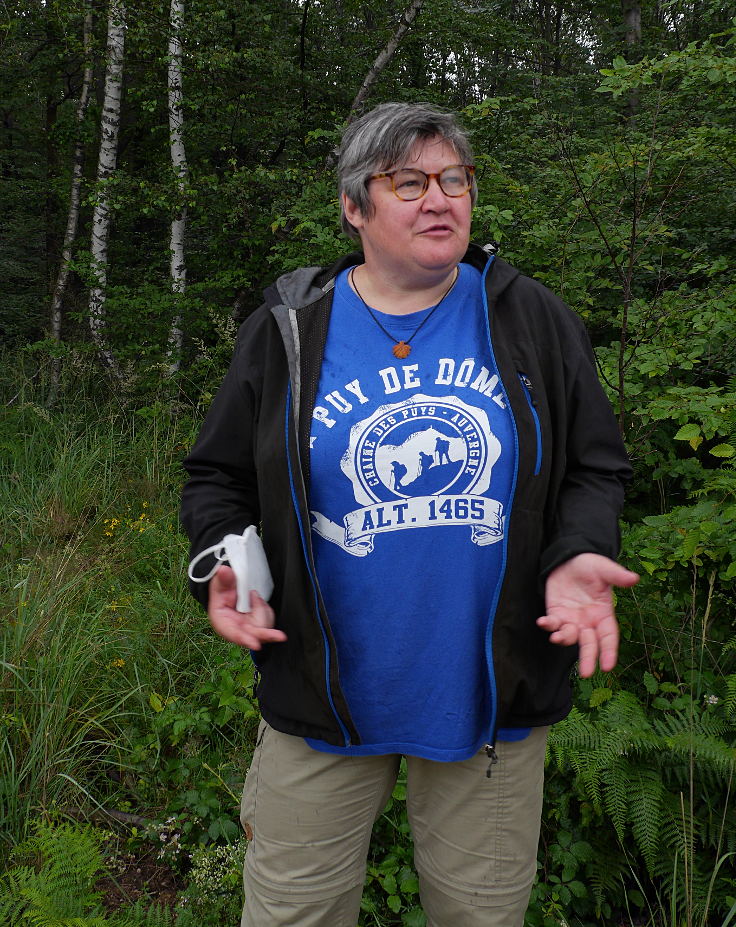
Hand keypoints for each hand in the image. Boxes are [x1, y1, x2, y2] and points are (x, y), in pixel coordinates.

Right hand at [207, 565, 286, 649]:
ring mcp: (247, 628)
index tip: (256, 644)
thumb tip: (223, 571)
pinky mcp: (255, 625)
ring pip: (264, 624)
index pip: (234, 634)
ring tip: (253, 596)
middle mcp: (236, 629)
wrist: (226, 590)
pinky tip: (256, 601)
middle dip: (267, 634)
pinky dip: (264, 608)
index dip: (245, 639)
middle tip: (280, 636)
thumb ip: (222, 579)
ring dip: (262, 609)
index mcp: (223, 624)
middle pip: (255, 634)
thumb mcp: (219, 584)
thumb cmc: (220, 590)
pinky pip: (267, 618)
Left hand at [537, 553, 638, 676]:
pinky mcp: (555, 614)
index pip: (608, 637)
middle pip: (589, 644)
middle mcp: (588, 622)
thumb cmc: (590, 566)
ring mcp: (571, 620)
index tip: (607, 666)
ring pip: (569, 637)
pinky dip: (548, 625)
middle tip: (586, 673)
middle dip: (587, 659)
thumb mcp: (604, 569)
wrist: (569, 560)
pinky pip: (552, 624)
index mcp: (603, 615)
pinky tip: (543, 622)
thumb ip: (617, 576)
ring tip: (558, 637)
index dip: (609, 652)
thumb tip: (634, 578)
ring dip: (564, 639)